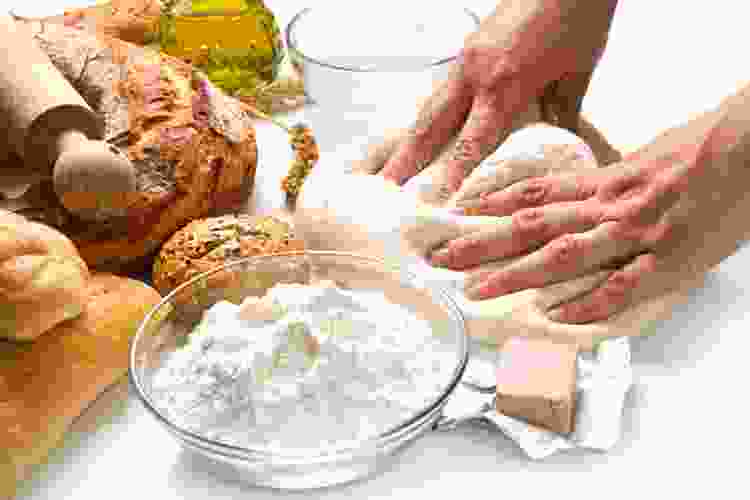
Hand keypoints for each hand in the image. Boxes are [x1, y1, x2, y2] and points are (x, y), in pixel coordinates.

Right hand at [368, 0, 617, 197]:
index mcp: (502, 83)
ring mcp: (466, 59)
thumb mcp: (577, 72)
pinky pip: (442, 90)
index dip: (451, 176)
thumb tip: (557, 140)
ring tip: (390, 166)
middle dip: (406, 160)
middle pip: (430, 126)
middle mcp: (474, 73)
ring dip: (409, 139)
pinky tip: (421, 133)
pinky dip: (429, 116)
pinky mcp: (468, 48)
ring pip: (430, 107)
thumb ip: (561, 111)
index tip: (434, 203)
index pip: (469, 142)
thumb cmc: (579, 17)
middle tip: (385, 189)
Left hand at [429, 131, 749, 323]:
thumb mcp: (644, 159)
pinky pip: (623, 287)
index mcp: (605, 182)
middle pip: (533, 226)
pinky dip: (590, 302)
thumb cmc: (703, 149)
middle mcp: (609, 207)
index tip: (455, 217)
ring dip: (516, 274)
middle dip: (483, 243)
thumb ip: (607, 182)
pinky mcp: (669, 260)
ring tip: (475, 289)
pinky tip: (556, 315)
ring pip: (564, 256)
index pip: (535, 194)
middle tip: (441, 258)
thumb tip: (573, 196)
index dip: (491, 205)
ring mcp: (636, 235)